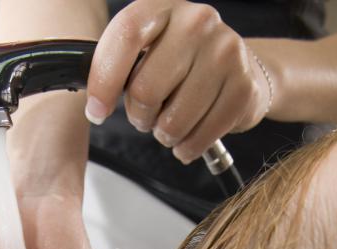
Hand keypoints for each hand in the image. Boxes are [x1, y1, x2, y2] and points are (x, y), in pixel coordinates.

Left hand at [85, 0, 270, 162]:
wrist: (241, 70)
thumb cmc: (184, 66)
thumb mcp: (149, 52)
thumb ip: (121, 67)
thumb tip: (93, 104)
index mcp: (163, 8)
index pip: (125, 36)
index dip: (104, 79)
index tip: (97, 111)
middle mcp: (197, 22)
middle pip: (146, 89)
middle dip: (139, 117)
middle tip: (147, 117)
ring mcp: (225, 53)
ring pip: (173, 121)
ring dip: (165, 135)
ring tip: (171, 125)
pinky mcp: (243, 87)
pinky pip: (200, 137)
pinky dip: (187, 148)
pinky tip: (189, 138)